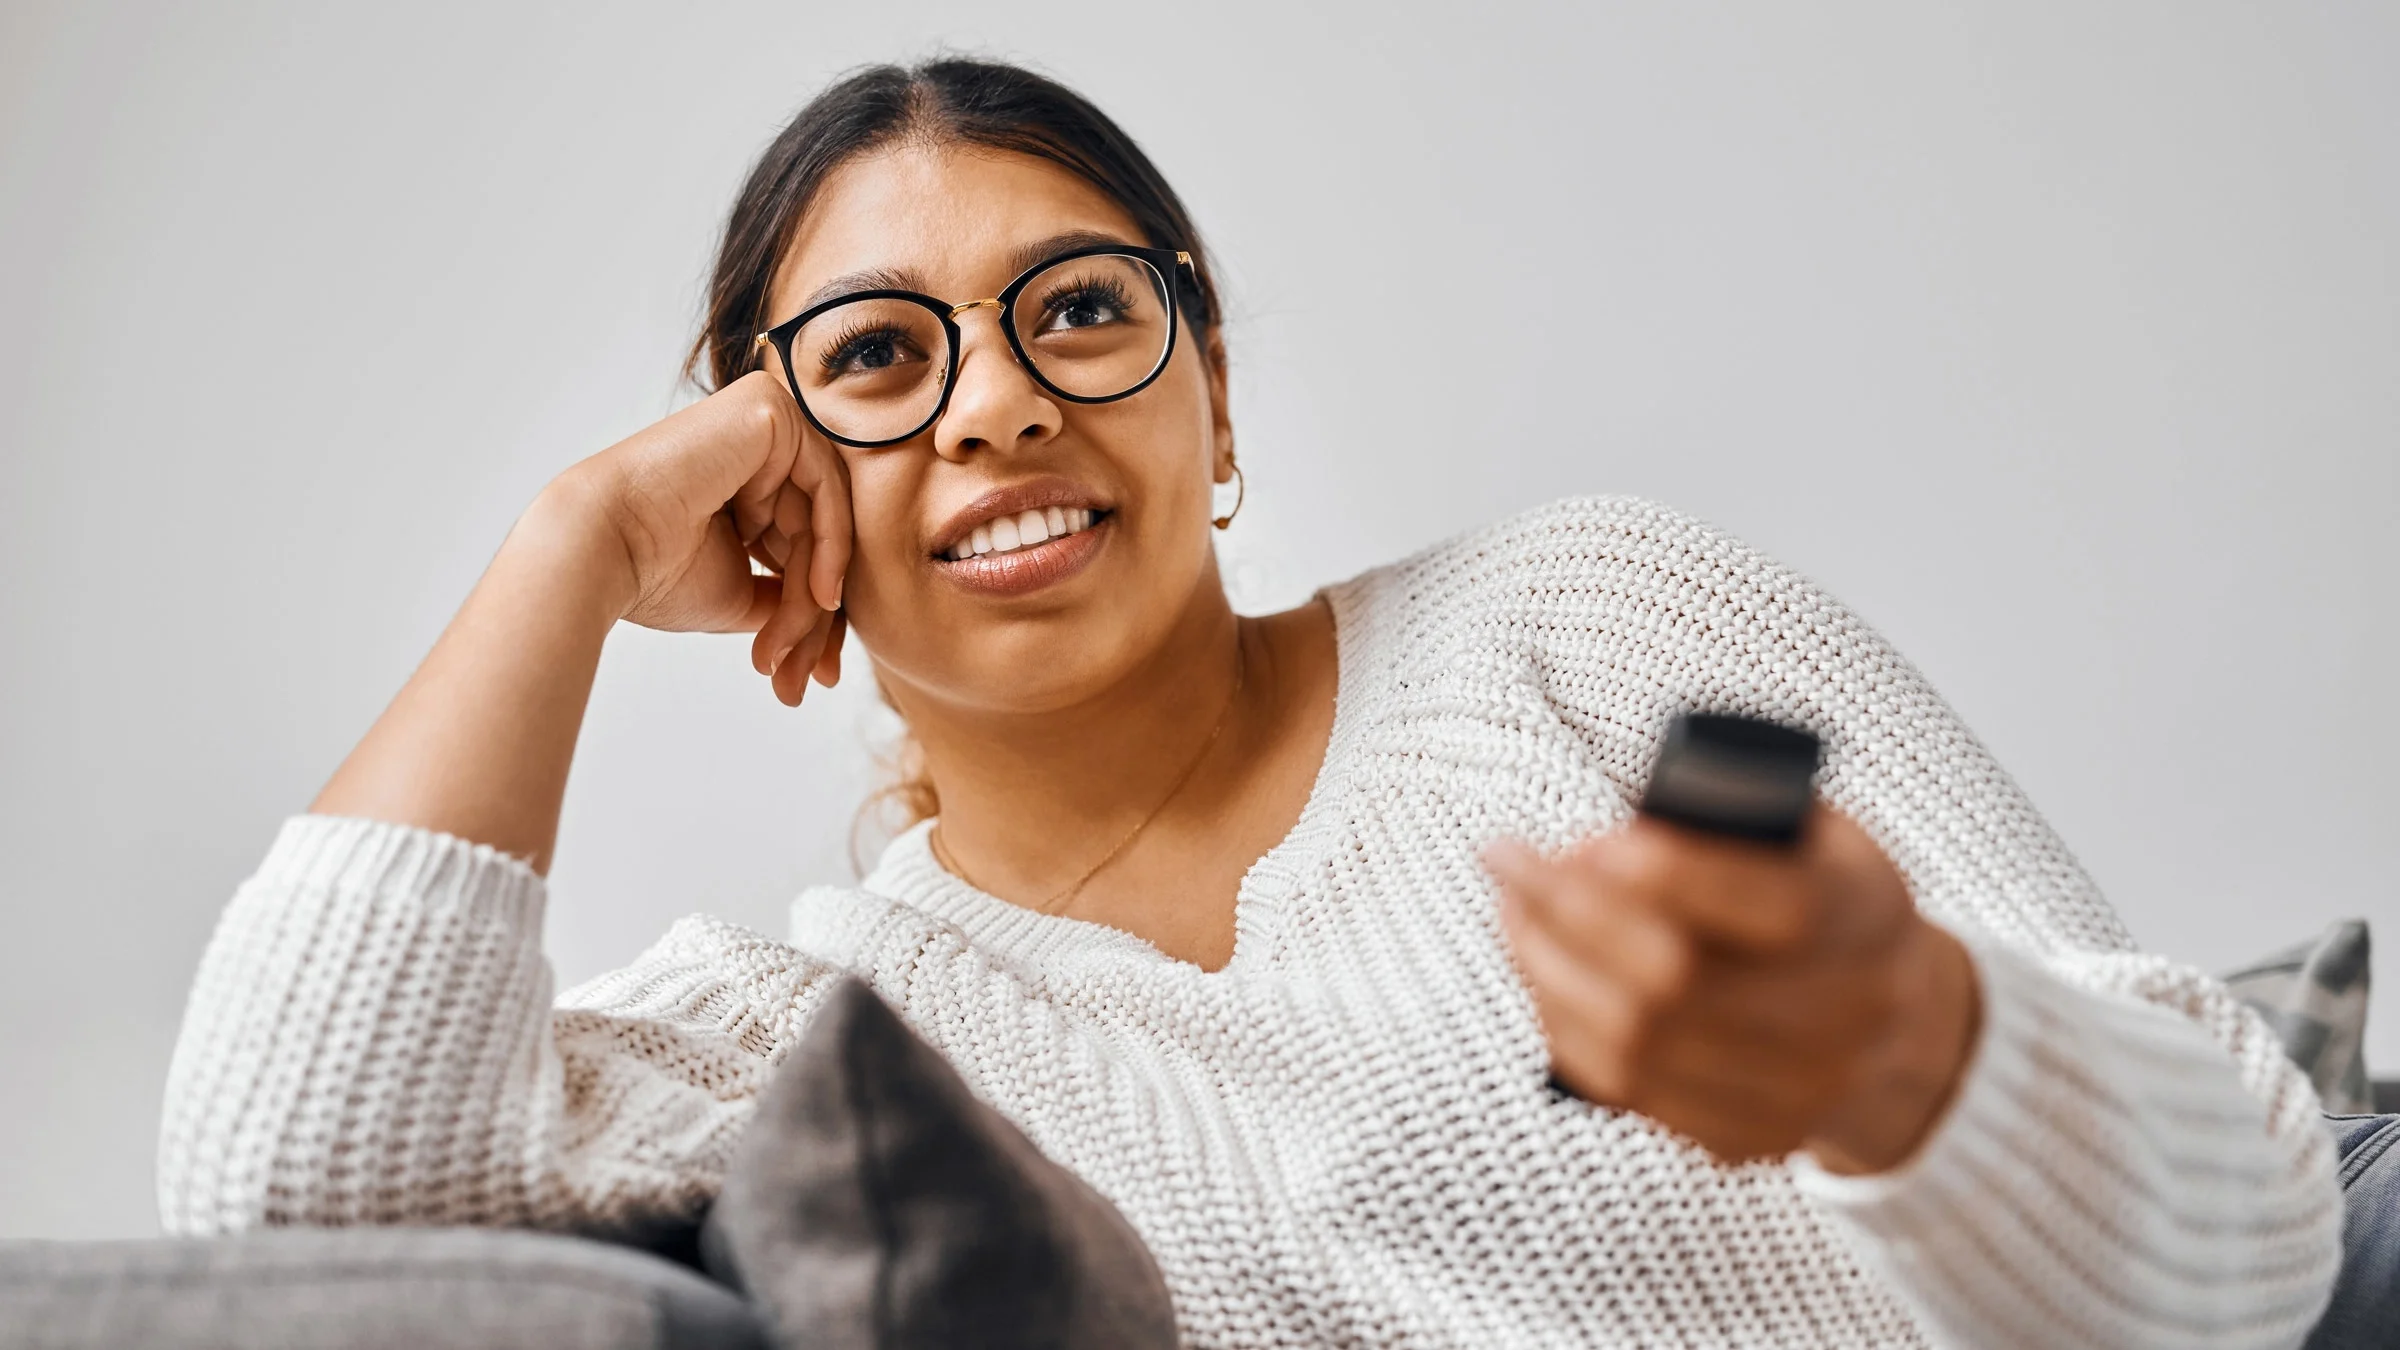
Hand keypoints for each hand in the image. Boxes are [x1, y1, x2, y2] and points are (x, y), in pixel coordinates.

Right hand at [555, 369, 851, 706]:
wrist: (600, 550)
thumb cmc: (652, 573)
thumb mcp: (742, 592)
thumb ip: (790, 593)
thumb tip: (832, 617)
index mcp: (742, 480)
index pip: (805, 543)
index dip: (816, 613)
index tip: (818, 676)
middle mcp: (755, 446)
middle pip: (818, 533)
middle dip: (816, 615)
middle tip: (806, 677)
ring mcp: (763, 420)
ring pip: (825, 520)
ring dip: (814, 597)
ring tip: (786, 648)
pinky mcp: (768, 411)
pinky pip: (826, 486)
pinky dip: (831, 547)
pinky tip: (820, 596)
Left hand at [1485, 807, 1980, 1172]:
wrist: (1895, 1025)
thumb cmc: (1826, 899)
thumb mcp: (1815, 834)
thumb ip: (1737, 812)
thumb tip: (1617, 833)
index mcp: (1868, 920)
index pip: (1772, 908)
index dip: (1666, 875)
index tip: (1582, 842)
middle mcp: (1846, 1017)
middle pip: (1675, 983)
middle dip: (1567, 915)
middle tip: (1509, 861)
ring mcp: (1799, 1090)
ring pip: (1635, 1044)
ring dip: (1548, 969)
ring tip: (1514, 909)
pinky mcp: (1750, 1137)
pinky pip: (1628, 1090)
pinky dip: (1565, 1025)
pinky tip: (1541, 971)